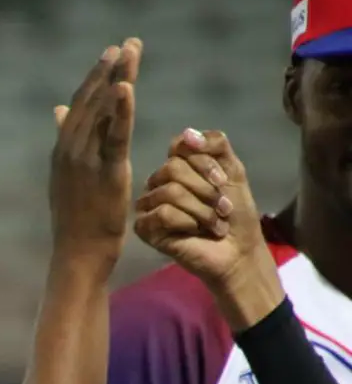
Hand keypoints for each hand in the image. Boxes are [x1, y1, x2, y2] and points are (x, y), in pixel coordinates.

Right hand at [48, 38, 142, 270]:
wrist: (78, 254)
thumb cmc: (77, 221)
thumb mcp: (67, 178)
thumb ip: (65, 141)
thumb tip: (59, 110)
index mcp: (62, 150)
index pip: (81, 105)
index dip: (96, 78)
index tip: (111, 54)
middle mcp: (69, 150)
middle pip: (91, 101)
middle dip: (108, 70)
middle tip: (125, 43)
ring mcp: (85, 161)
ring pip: (103, 112)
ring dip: (117, 78)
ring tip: (130, 53)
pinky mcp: (106, 173)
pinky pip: (115, 134)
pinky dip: (120, 109)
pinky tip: (127, 86)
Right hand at [134, 128, 285, 329]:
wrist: (238, 250)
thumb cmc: (236, 214)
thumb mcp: (233, 171)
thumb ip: (216, 144)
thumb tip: (188, 133)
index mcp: (178, 166)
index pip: (179, 147)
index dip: (203, 162)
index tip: (222, 180)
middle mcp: (160, 183)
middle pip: (172, 168)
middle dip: (205, 190)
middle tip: (222, 208)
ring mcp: (150, 205)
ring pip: (169, 192)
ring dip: (201, 210)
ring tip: (214, 224)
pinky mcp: (145, 228)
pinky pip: (161, 213)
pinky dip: (186, 223)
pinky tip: (194, 232)